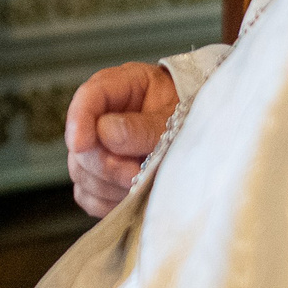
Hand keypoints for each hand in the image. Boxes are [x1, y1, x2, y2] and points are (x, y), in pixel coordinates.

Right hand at [61, 61, 180, 217]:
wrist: (208, 138)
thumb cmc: (194, 117)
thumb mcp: (176, 116)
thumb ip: (144, 127)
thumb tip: (107, 133)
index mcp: (121, 87)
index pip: (89, 97)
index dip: (80, 120)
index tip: (82, 143)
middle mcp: (102, 116)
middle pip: (81, 144)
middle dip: (106, 164)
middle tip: (136, 173)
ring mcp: (97, 148)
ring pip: (81, 172)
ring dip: (110, 185)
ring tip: (143, 182)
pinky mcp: (98, 177)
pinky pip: (87, 195)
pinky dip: (107, 200)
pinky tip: (131, 194)